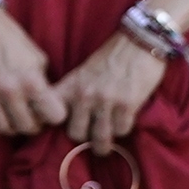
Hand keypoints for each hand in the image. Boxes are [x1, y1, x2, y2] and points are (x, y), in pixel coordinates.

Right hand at [0, 6, 67, 140]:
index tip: (50, 111)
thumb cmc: (11, 38)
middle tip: (33, 118)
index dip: (55, 115)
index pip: (53, 116)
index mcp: (30, 79)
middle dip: (34, 126)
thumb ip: (42, 84)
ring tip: (14, 120)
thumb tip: (46, 106)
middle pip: (27, 127)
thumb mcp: (37, 58)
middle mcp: (7, 89)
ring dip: (11, 128)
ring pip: (2, 128)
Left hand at [56, 34, 168, 151]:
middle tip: (89, 138)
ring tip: (104, 145)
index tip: (57, 130)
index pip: (51, 113)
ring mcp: (105, 101)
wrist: (137, 43)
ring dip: (104, 143)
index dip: (52, 125)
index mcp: (70, 86)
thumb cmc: (110, 58)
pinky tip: (122, 124)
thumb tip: (63, 118)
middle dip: (84, 138)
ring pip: (100, 137)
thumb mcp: (82, 73)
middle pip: (76, 134)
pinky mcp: (127, 105)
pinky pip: (121, 130)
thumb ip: (72, 93)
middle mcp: (84, 95)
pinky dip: (122, 130)